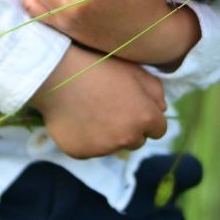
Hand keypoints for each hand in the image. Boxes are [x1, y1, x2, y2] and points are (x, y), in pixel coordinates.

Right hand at [27, 43, 167, 158]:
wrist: (57, 75)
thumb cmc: (99, 66)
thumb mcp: (134, 70)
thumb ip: (155, 90)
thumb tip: (162, 109)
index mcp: (144, 118)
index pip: (159, 129)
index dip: (148, 116)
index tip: (135, 106)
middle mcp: (127, 138)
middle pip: (137, 140)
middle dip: (130, 127)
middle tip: (112, 106)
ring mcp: (104, 149)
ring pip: (114, 145)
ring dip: (110, 134)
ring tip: (92, 109)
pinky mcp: (82, 153)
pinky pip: (91, 149)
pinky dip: (88, 138)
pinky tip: (78, 118)